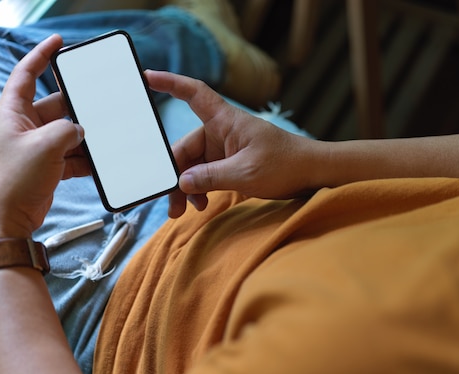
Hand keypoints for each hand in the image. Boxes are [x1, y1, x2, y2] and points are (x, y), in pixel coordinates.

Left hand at [0, 34, 88, 244]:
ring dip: (84, 138)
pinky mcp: (48, 165)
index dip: (41, 55)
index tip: (58, 42)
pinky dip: (85, 159)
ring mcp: (37, 147)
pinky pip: (71, 155)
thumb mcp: (46, 146)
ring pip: (68, 132)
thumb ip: (69, 130)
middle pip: (57, 106)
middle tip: (100, 106)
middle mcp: (24, 126)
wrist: (9, 219)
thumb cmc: (15, 180)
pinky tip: (100, 163)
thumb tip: (81, 129)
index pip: (26, 74)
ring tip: (105, 138)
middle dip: (78, 110)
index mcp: (13, 112)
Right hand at [145, 71, 325, 217]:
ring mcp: (223, 149)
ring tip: (182, 211)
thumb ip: (210, 177)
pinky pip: (204, 174)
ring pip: (192, 166)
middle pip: (185, 148)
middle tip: (170, 202)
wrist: (311, 173)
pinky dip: (199, 189)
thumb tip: (182, 182)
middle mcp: (221, 132)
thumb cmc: (285, 164)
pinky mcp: (228, 163)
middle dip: (175, 175)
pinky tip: (199, 204)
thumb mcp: (245, 173)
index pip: (194, 94)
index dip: (170, 84)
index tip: (147, 77)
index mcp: (225, 121)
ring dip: (186, 188)